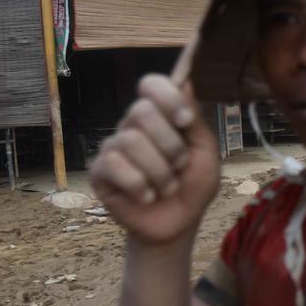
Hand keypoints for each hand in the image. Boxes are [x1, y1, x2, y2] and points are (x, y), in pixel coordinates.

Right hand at [90, 75, 220, 244]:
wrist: (178, 225)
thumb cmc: (193, 186)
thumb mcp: (206, 154)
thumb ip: (196, 121)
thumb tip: (184, 81)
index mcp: (160, 117)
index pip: (151, 85)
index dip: (167, 97)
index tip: (185, 121)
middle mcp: (133, 127)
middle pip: (141, 111)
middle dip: (170, 145)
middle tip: (180, 166)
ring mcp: (113, 147)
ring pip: (130, 141)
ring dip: (159, 171)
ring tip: (167, 187)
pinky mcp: (100, 171)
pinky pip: (115, 166)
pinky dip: (140, 186)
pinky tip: (147, 197)